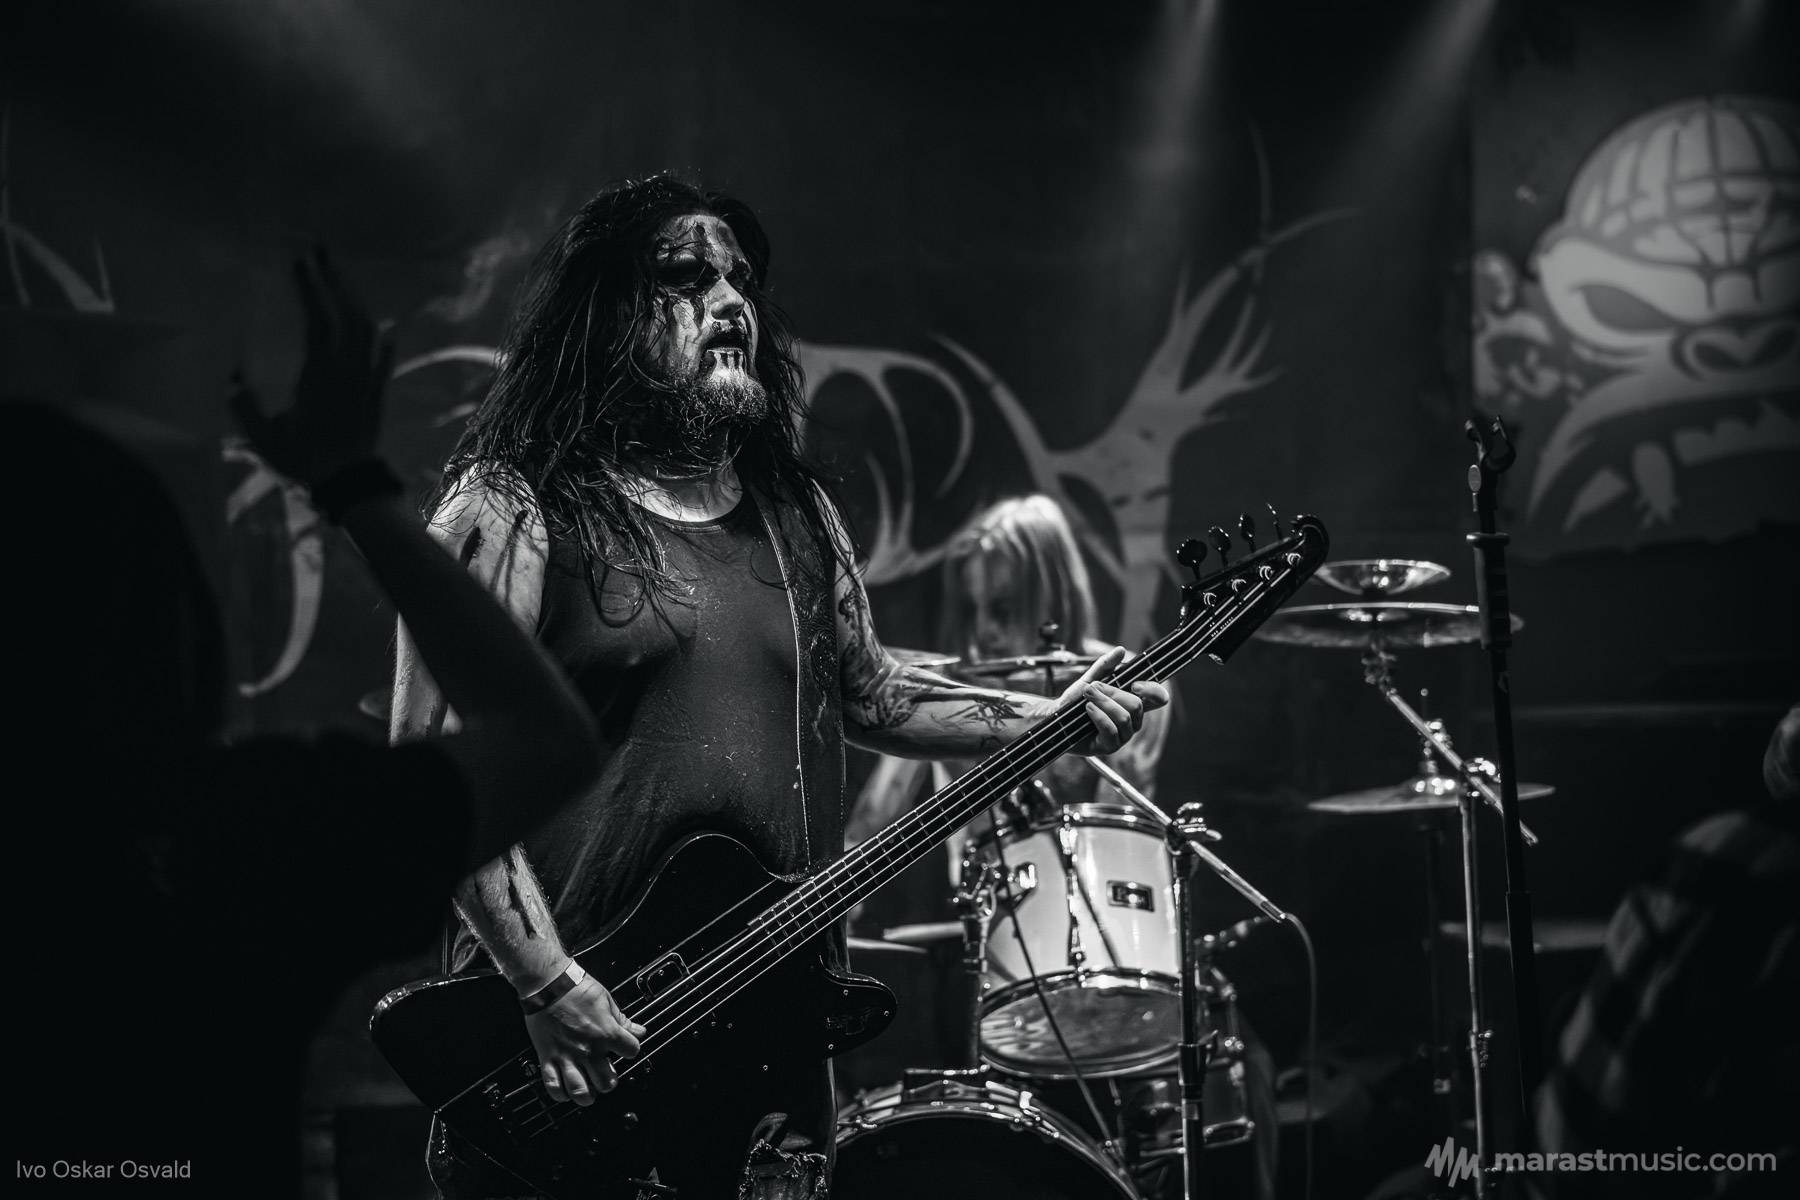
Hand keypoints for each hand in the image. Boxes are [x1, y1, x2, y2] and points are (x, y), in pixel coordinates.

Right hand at [230, 247, 395, 485]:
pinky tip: (388, 328)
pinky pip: (385, 360)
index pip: (318, 320)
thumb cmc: (306, 461)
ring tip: (341, 278)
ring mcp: (367, 380)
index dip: (310, 289)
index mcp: (320, 373)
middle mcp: (348, 370)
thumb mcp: (265, 437)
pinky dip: (384, 341)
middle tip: (320, 250)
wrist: (352, 486)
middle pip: (347, 314)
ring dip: (355, 301)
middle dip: (334, 279)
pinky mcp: (378, 394)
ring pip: (367, 331)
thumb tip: (231, 375)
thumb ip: (245, 405)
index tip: (300, 262)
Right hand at [526, 971, 646, 1105]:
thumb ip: (623, 1020)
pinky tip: (565, 1091)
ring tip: (589, 1091)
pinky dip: (560, 1093)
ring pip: (580, 1091)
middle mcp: (589, 1049)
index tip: (626, 1049)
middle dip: (609, 1081)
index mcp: (607, 1033)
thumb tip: (639, 1031)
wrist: (548, 984)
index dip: (630, 1051)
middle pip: (607, 1081)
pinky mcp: (548, 1058)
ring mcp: (567, 1056)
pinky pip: (553, 1085)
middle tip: (606, 1075)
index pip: (631, 1052)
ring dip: (587, 1095)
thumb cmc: (575, 987)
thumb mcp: (606, 1000)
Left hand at [1055, 646, 1169, 755]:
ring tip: (1087, 697)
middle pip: (1137, 705)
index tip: (1135, 684)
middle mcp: (1132, 721)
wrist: (1055, 717)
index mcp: (1132, 703)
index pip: (1158, 699)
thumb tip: (1121, 650)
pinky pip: (1111, 730)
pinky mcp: (1109, 747)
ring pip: (1124, 718)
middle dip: (1113, 693)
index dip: (1154, 691)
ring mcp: (1122, 736)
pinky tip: (1087, 709)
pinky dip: (1098, 716)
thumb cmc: (1075, 700)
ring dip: (1103, 703)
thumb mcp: (1090, 678)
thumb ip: (1105, 665)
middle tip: (1093, 688)